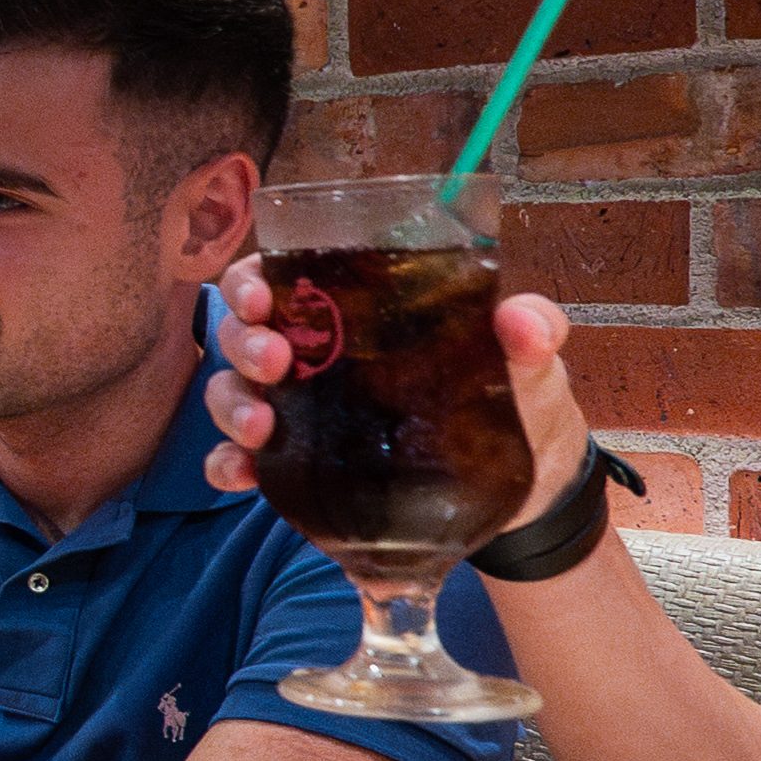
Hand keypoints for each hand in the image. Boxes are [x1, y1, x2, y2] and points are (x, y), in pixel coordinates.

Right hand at [203, 263, 586, 532]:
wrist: (525, 485)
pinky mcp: (303, 467)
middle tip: (274, 360)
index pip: (281, 275)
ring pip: (233, 392)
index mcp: (357, 310)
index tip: (262, 297)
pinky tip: (241, 477)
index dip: (253, 279)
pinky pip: (244, 461)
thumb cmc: (516, 398)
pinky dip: (229, 467)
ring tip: (259, 427)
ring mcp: (303, 412)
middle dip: (243, 343)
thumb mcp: (530, 360)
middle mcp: (316, 354)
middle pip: (244, 331)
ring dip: (231, 404)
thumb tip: (523, 323)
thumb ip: (532, 330)